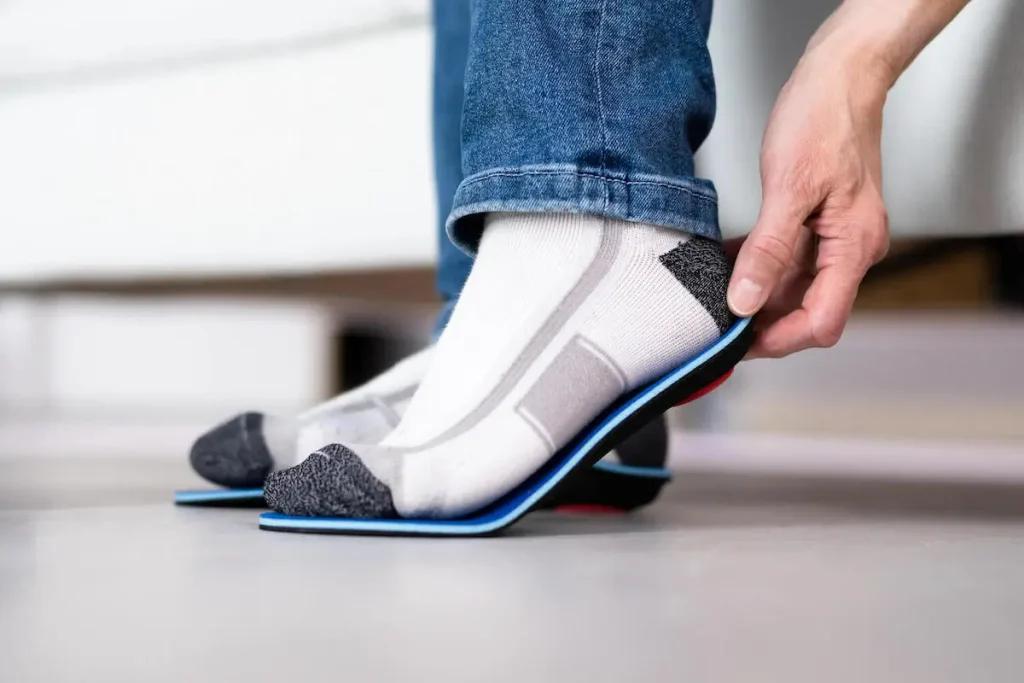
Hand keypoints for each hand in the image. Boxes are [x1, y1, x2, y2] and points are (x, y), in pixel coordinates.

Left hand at [727, 47, 891, 358]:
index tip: (736, 341)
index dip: (778, 340)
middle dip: (762, 321)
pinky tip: (727, 264)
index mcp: (854, 247)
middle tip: (714, 321)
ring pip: (794, 289)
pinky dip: (759, 268)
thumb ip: (768, 250)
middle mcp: (852, 250)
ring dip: (756, 295)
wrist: (842, 76)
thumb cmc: (824, 119)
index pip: (821, 322)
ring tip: (713, 293)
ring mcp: (837, 239)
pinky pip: (790, 262)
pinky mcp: (822, 225)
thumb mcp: (788, 187)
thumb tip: (745, 302)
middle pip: (807, 311)